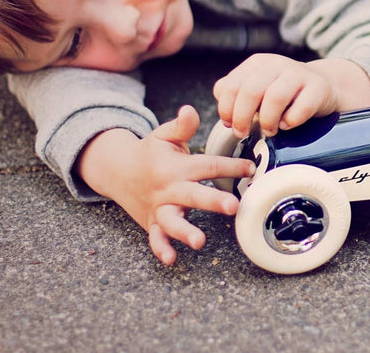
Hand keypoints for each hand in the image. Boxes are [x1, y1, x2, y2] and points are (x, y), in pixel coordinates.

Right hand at [76, 105, 254, 265]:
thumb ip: (181, 126)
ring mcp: (159, 207)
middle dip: (213, 202)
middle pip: (193, 195)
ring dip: (185, 231)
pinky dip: (161, 249)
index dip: (230, 166)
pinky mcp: (152, 222)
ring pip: (172, 221)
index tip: (251, 169)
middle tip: (233, 206)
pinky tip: (171, 260)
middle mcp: (169, 188)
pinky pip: (155, 238)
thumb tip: (190, 110)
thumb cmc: (150, 152)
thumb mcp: (164, 135)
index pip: (207, 166)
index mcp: (177, 166)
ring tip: (200, 241)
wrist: (118, 170)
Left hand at [214, 54, 369, 137]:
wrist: (323, 86)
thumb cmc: (283, 94)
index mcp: (256, 64)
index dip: (226, 109)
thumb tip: (220, 100)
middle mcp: (276, 64)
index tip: (230, 124)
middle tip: (244, 133)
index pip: (230, 85)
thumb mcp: (257, 88)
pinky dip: (291, 121)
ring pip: (275, 97)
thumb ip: (235, 92)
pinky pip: (302, 107)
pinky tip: (288, 125)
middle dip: (242, 117)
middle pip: (250, 91)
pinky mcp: (319, 87)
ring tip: (269, 131)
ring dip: (267, 120)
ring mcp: (299, 73)